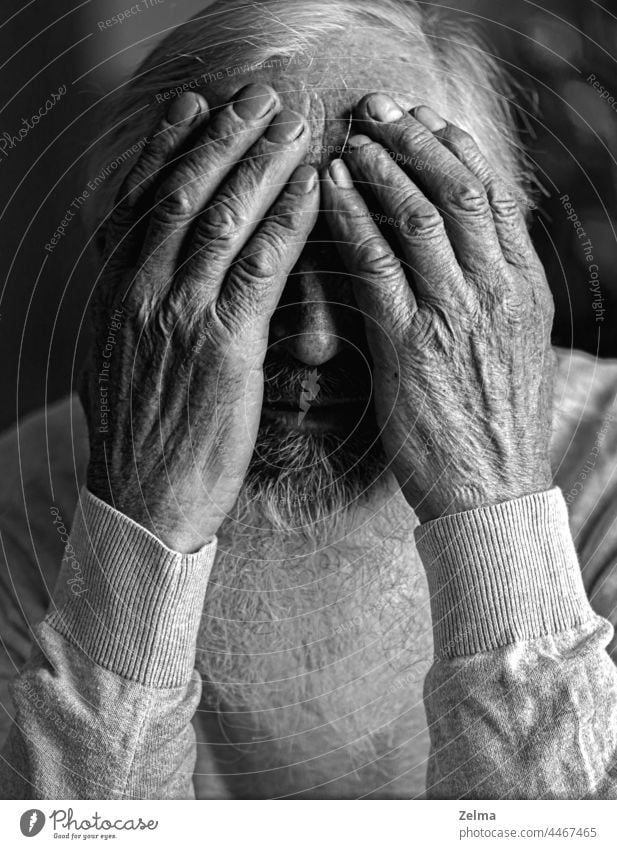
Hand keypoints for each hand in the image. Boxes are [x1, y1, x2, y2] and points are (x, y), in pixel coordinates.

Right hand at [81, 85, 317, 550]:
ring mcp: (179, 314)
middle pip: (185, 193)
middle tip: (257, 97)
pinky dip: (288, 221)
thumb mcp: (117, 360)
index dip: (172, 148)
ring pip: (222, 218)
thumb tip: (150, 274)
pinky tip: (313, 189)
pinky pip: (260, 267)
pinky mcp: (222, 346)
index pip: (143, 200)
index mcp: (115, 291)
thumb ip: (133, 308)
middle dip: (224, 138)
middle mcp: (141, 290)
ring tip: (292, 124)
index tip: (197, 109)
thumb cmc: (138, 437)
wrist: (142, 499)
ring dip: (262, 163)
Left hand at [322, 94, 554, 522]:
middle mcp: (496, 290)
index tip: (425, 120)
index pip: (493, 195)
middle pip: (455, 189)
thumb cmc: (497, 423)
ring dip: (378, 167)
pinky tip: (329, 191)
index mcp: (526, 287)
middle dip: (413, 138)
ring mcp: (454, 315)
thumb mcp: (517, 347)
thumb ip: (498, 292)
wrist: (490, 490)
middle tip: (377, 107)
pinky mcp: (409, 345)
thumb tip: (473, 247)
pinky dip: (351, 218)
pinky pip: (376, 264)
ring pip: (417, 216)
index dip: (454, 148)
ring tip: (347, 139)